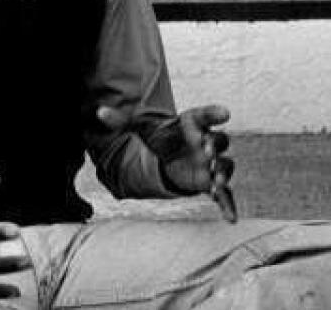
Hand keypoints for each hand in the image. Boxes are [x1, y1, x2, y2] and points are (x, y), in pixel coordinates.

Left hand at [98, 104, 236, 221]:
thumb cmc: (161, 137)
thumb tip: (99, 112)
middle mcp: (207, 142)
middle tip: (206, 150)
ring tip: (216, 180)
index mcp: (192, 124)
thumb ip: (122, 121)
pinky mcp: (210, 183)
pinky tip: (231, 219)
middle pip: (219, 141)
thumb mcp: (141, 129)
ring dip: (222, 172)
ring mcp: (211, 163)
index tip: (224, 113)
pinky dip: (228, 206)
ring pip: (224, 165)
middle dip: (214, 145)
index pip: (205, 115)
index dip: (214, 114)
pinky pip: (225, 195)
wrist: (171, 156)